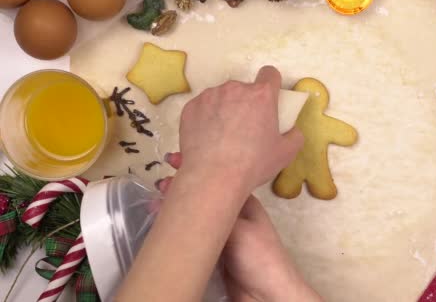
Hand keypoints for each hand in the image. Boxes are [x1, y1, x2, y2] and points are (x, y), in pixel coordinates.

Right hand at [160, 156, 322, 301]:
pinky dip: (177, 227)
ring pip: (195, 215)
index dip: (197, 167)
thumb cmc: (259, 255)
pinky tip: (161, 222)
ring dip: (176, 207)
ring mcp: (221, 233)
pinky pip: (191, 235)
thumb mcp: (238, 228)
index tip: (173, 160)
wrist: (266, 294)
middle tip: (160, 185)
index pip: (217, 177)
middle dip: (181, 187)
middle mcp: (232, 214)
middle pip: (203, 195)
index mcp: (243, 201)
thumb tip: (187, 194)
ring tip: (155, 202)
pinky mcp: (212, 252)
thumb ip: (215, 212)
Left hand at [176, 66, 303, 194]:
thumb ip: (294, 136)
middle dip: (246, 103)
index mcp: (261, 95)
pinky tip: (208, 139)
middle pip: (245, 89)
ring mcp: (210, 96)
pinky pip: (203, 107)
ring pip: (222, 97)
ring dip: (226, 109)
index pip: (270, 74)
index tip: (269, 100)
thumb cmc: (253, 164)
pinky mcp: (191, 107)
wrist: (212, 177)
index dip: (271, 84)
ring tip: (223, 136)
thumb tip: (291, 130)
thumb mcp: (286, 153)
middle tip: (245, 128)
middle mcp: (235, 89)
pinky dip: (206, 118)